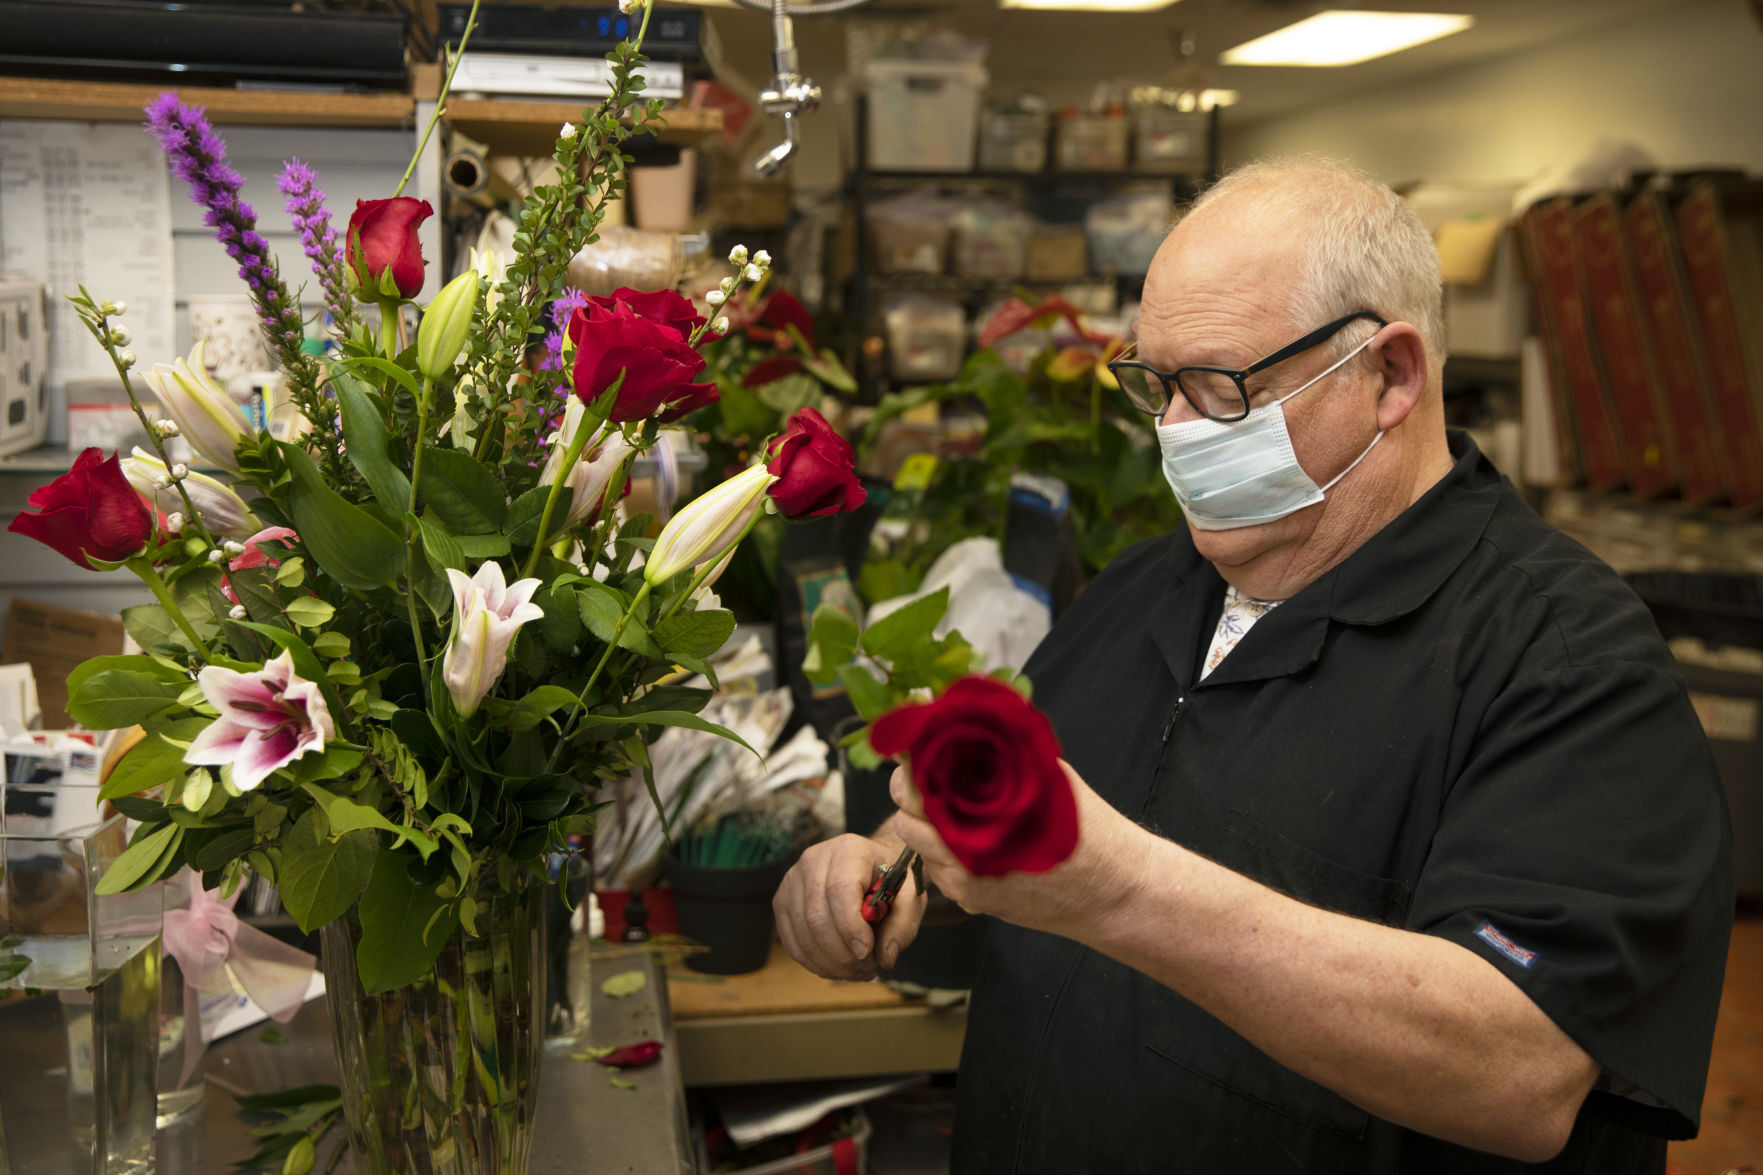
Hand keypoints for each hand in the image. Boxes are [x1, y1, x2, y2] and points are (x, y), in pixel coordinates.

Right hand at [774, 831, 926, 980]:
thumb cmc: (891, 881)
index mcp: (848, 849)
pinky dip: (813, 962)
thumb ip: (902, 926)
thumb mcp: (910, 899)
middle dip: (841, 952)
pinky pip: (791, 940)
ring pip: (802, 932)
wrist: (872, 867)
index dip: (850, 927)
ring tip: (855, 970)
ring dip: (829, 962)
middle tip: (866, 968)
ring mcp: (793, 880)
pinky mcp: (783, 900)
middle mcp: (814, 859)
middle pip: (816, 915)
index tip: (866, 953)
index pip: (840, 890)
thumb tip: (885, 957)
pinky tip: (836, 967)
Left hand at [888, 759, 1144, 940]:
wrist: (1115, 893)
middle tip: (931, 775)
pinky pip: (940, 871)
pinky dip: (945, 852)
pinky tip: (973, 838)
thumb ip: (1001, 757)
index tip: (916, 749)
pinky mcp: (972, 901)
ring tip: (953, 806)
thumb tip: (964, 728)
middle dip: (912, 795)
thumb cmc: (1088, 829)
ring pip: (918, 847)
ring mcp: (964, 884)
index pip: (914, 787)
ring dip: (926, 826)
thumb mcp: (1047, 779)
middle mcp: (963, 856)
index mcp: (979, 819)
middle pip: (905, 819)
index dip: (911, 765)